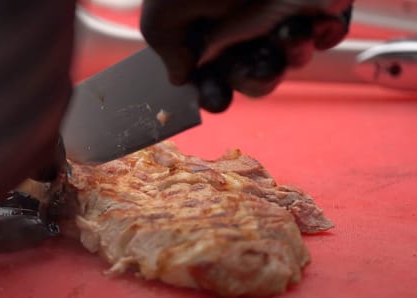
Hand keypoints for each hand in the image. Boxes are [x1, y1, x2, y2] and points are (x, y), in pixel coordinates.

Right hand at [140, 0, 353, 111]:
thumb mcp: (162, 10)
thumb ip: (165, 46)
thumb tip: (177, 76)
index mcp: (206, 31)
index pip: (209, 75)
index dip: (212, 93)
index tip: (216, 98)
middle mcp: (241, 25)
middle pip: (252, 76)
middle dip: (256, 80)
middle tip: (259, 66)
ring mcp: (278, 13)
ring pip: (290, 59)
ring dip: (291, 56)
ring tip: (289, 33)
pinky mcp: (315, 2)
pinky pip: (326, 31)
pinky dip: (325, 33)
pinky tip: (318, 20)